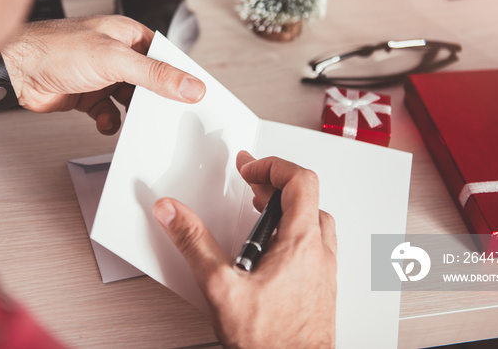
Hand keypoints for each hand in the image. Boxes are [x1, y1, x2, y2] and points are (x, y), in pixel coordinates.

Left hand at [1, 15, 205, 133]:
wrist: (15, 71)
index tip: (192, 96)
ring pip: (130, 100)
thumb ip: (155, 75)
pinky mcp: (87, 95)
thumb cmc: (55, 49)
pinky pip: (109, 112)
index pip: (165, 57)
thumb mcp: (115, 61)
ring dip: (131, 113)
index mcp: (128, 35)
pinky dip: (110, 121)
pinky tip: (105, 121)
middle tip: (161, 115)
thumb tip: (190, 85)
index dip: (179, 76)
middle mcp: (116, 54)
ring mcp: (101, 75)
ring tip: (131, 119)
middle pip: (149, 81)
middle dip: (153, 99)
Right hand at [153, 152, 336, 347]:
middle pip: (306, 197)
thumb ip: (194, 243)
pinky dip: (294, 232)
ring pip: (314, 220)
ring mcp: (323, 270)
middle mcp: (319, 251)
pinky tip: (272, 249)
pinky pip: (313, 244)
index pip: (300, 180)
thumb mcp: (220, 287)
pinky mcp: (321, 286)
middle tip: (251, 182)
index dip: (272, 165)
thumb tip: (173, 213)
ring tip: (261, 210)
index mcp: (300, 241)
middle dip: (274, 183)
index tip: (249, 169)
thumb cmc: (272, 341)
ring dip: (288, 207)